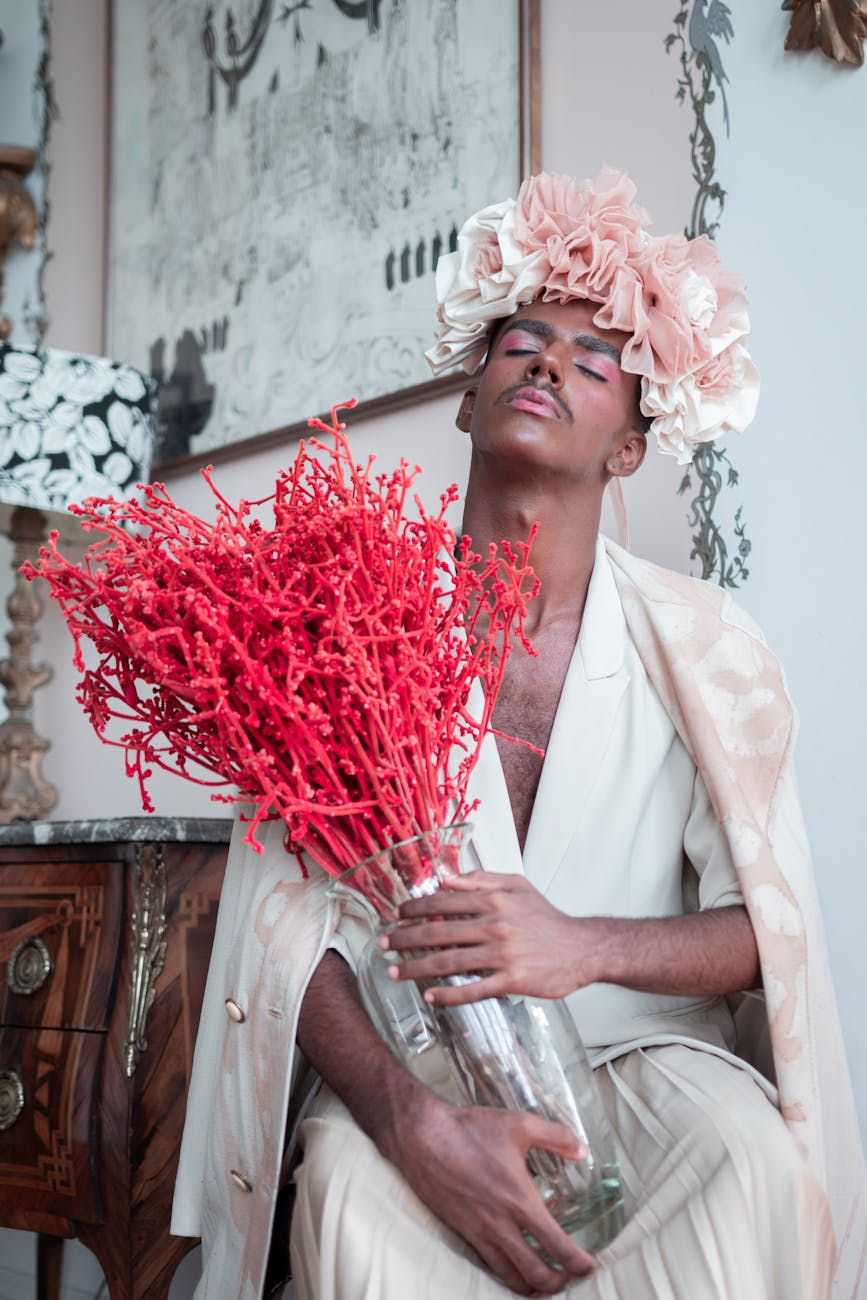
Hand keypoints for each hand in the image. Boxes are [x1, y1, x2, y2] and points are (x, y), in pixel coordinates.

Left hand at [384, 872, 601, 1004]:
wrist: (583, 948)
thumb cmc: (547, 918)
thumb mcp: (517, 887)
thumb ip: (481, 880)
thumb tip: (446, 878)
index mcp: (494, 900)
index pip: (443, 902)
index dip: (414, 909)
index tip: (396, 916)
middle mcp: (495, 925)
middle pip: (438, 933)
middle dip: (404, 939)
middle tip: (383, 945)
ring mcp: (503, 954)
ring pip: (449, 962)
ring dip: (416, 968)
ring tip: (395, 972)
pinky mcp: (512, 980)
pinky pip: (473, 989)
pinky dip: (448, 994)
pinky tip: (430, 996)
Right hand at [385, 1093, 595, 1294]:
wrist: (422, 1138)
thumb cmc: (470, 1130)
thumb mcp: (519, 1124)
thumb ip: (555, 1136)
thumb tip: (581, 1149)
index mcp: (520, 1202)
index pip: (557, 1247)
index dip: (578, 1263)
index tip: (588, 1265)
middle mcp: (501, 1225)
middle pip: (536, 1275)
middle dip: (558, 1284)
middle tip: (569, 1278)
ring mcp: (479, 1233)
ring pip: (511, 1277)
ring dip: (532, 1287)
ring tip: (545, 1282)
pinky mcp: (462, 1232)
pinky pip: (489, 1265)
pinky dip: (507, 1275)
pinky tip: (513, 1267)